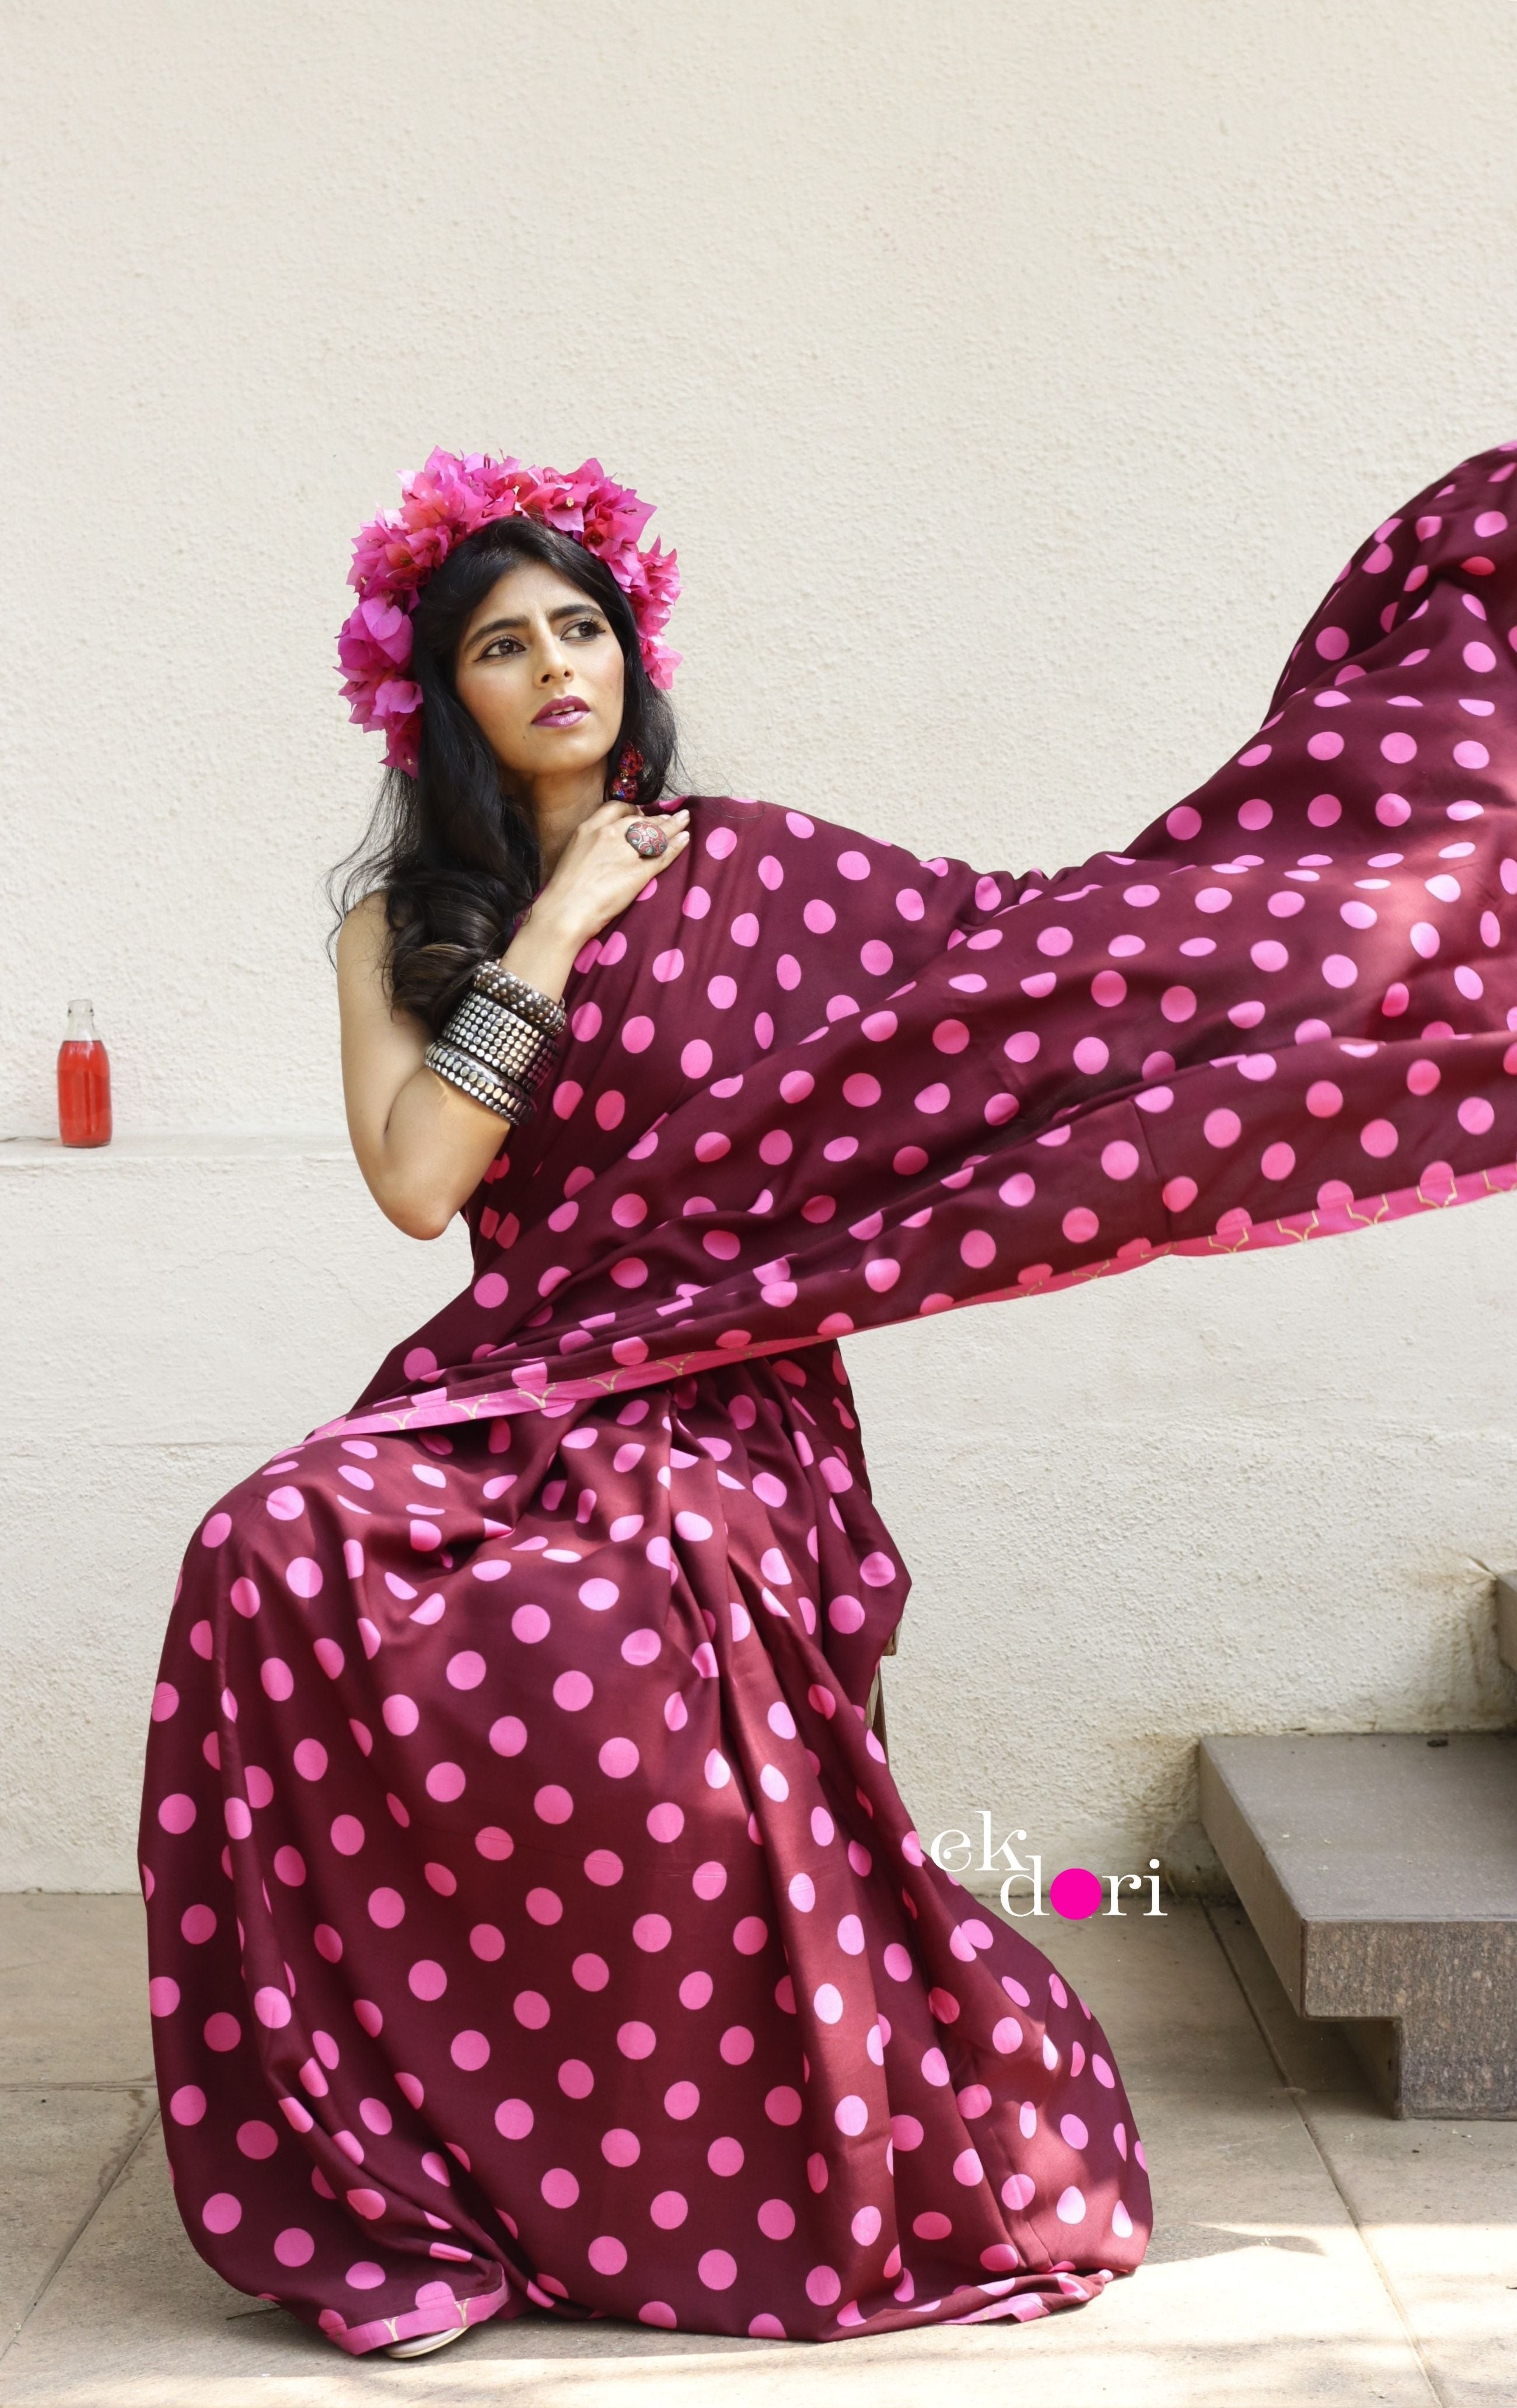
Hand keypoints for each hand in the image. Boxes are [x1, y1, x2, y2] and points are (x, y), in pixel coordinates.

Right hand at [530, 801, 691, 951]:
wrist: (564, 912)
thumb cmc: (563, 891)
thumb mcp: (572, 855)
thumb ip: (589, 846)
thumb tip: (601, 850)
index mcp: (589, 828)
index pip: (617, 808)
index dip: (632, 810)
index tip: (640, 814)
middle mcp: (609, 834)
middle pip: (640, 820)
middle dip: (656, 818)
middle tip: (669, 818)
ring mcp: (625, 852)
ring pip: (654, 834)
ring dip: (672, 826)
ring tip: (684, 821)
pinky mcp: (638, 872)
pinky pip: (662, 855)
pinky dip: (676, 846)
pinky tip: (685, 839)